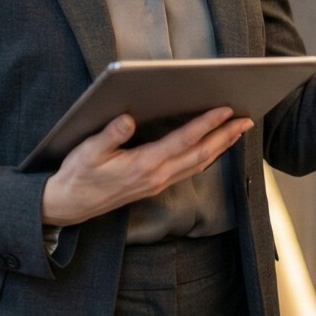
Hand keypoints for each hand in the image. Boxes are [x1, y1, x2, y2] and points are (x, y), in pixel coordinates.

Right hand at [41, 107, 253, 226]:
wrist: (69, 206)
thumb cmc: (77, 176)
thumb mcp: (87, 152)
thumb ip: (109, 135)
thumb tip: (128, 119)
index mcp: (143, 165)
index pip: (183, 141)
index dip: (206, 124)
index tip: (224, 110)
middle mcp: (156, 176)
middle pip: (200, 154)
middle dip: (225, 136)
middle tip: (246, 120)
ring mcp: (157, 183)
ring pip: (198, 164)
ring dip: (221, 147)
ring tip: (237, 131)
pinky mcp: (154, 186)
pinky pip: (188, 170)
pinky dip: (206, 157)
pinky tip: (212, 148)